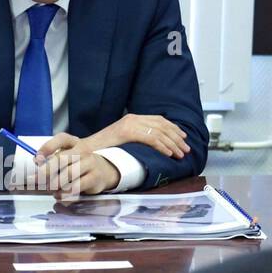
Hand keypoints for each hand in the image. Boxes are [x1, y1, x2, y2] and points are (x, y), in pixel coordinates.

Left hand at [23, 149, 118, 196]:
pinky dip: (65, 193)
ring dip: (55, 184)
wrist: (103, 171)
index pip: (61, 139)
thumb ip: (51, 160)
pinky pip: (77, 186)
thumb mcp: (67, 158)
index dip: (47, 148)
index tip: (36, 160)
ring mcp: (90, 163)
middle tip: (38, 181)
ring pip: (68, 174)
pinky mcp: (94, 177)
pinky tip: (60, 195)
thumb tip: (35, 165)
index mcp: (73, 142)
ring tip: (51, 189)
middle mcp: (83, 150)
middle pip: (62, 159)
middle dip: (47, 171)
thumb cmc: (79, 164)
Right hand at [37, 113, 189, 160]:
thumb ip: (135, 138)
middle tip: (186, 148)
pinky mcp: (127, 132)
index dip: (173, 129)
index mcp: (132, 119)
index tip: (183, 138)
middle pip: (162, 125)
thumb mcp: (122, 140)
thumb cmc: (103, 149)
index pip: (159, 120)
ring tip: (181, 153)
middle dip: (177, 138)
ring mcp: (130, 124)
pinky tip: (169, 154)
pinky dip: (163, 146)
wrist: (85, 150)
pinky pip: (151, 138)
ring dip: (173, 144)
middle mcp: (133, 118)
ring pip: (159, 132)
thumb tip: (153, 144)